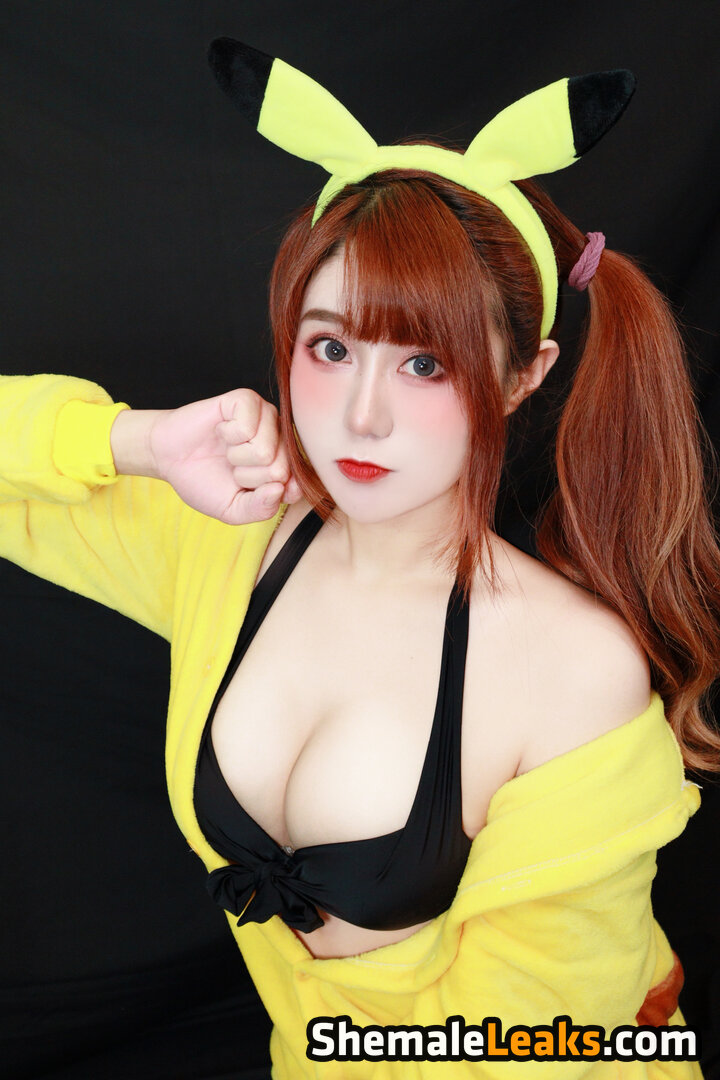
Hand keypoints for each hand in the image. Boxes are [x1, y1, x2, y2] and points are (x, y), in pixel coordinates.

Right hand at [145, 389, 301, 523]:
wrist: (169, 457)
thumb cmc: (203, 481)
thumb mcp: (233, 510)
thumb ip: (260, 509)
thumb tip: (279, 490)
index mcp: (285, 465)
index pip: (296, 487)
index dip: (266, 494)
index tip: (247, 488)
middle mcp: (280, 439)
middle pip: (279, 470)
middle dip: (247, 476)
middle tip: (232, 467)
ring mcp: (266, 417)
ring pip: (264, 450)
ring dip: (236, 457)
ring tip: (227, 450)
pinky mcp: (247, 400)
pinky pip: (246, 428)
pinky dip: (227, 435)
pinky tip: (221, 432)